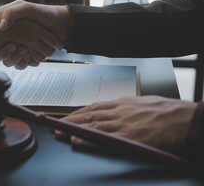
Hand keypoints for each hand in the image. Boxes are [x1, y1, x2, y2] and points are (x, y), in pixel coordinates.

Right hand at [0, 0, 71, 68]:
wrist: (61, 23)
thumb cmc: (43, 13)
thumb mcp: (26, 8)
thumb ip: (12, 13)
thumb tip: (1, 28)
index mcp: (9, 31)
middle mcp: (13, 41)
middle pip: (0, 55)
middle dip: (4, 53)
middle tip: (13, 45)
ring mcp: (22, 50)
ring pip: (10, 62)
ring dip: (15, 58)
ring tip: (23, 49)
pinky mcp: (31, 57)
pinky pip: (23, 65)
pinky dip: (25, 62)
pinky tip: (29, 55)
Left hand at [55, 96, 196, 152]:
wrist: (185, 119)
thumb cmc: (167, 111)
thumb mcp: (143, 103)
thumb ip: (126, 107)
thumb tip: (113, 110)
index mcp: (123, 102)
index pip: (94, 106)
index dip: (79, 112)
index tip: (67, 115)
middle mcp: (120, 111)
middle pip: (89, 115)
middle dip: (70, 120)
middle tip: (56, 124)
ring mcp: (124, 124)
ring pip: (93, 125)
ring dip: (74, 128)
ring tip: (60, 132)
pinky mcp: (130, 137)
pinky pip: (104, 138)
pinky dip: (89, 138)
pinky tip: (77, 139)